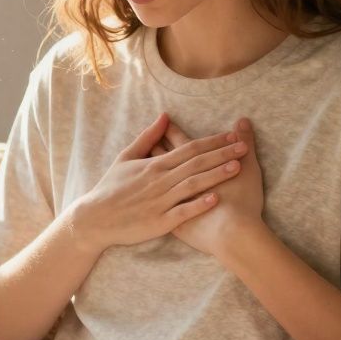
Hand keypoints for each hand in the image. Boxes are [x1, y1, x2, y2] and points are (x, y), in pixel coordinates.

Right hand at [72, 112, 249, 250]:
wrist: (95, 218)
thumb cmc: (111, 187)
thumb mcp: (125, 158)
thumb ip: (147, 138)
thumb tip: (164, 117)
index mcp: (154, 165)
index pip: (189, 148)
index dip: (213, 142)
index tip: (233, 135)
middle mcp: (159, 181)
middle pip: (196, 164)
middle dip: (222, 154)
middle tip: (244, 146)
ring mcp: (160, 201)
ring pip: (193, 185)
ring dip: (215, 175)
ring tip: (238, 167)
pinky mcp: (159, 222)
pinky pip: (182, 212)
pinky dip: (199, 205)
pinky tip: (216, 199)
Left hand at [156, 117, 266, 257]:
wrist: (232, 236)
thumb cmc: (243, 201)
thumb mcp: (248, 168)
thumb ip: (246, 142)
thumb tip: (243, 120)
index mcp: (193, 168)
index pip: (181, 145)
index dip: (173, 132)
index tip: (166, 122)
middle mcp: (176, 182)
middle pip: (163, 160)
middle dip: (157, 146)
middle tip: (148, 139)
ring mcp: (170, 202)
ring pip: (156, 182)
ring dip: (151, 170)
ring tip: (145, 159)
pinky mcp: (169, 222)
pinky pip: (158, 207)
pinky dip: (153, 198)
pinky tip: (149, 194)